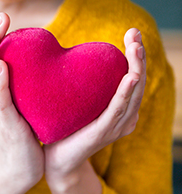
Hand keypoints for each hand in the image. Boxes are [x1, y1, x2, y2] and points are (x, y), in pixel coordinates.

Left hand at [44, 28, 145, 191]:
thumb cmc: (65, 128)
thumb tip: (68, 55)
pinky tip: (129, 77)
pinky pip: (116, 111)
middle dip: (138, 56)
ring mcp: (115, 126)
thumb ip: (80, 83)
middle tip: (135, 33)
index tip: (132, 32)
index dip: (135, 55)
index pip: (132, 76)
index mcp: (119, 108)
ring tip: (136, 48)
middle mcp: (123, 116)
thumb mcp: (77, 102)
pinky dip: (125, 94)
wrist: (55, 160)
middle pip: (137, 81)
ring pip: (131, 94)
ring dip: (135, 69)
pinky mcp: (102, 133)